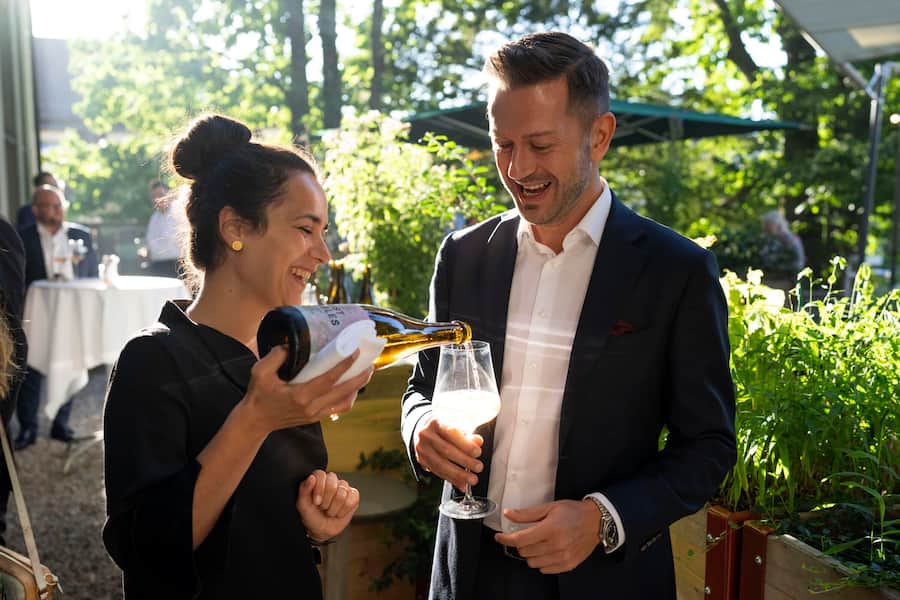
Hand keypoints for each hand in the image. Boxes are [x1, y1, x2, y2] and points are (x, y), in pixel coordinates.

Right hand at [242, 346, 372, 434]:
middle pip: (343, 392)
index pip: (328, 380)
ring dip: (357, 388)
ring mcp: (315, 415)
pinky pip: (338, 408)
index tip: (355, 352)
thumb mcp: (260, 372)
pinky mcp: (315, 418)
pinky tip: (351, 387)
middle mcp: (311, 407)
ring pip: (345, 403)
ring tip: (365, 373)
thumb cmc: (258, 395)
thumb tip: (293, 345)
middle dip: (359, 378)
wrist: (255, 421)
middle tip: (370, 363)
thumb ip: (276, 356)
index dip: (344, 366)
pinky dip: (348, 397)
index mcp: (300, 396)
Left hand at [297, 470, 359, 541]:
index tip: (316, 502)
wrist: (321, 530)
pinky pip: (351, 500)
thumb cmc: (311, 516)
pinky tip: (338, 513)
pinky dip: (343, 511)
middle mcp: (332, 480)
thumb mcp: (302, 505)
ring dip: (333, 508)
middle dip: (326, 501)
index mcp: (318, 479)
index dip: (319, 489)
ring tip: (329, 511)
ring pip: (342, 494)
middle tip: (323, 507)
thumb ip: (304, 490)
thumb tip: (312, 477)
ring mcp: (344, 487)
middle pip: (332, 484)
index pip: (320, 475)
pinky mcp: (353, 495)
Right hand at [413, 415, 482, 491]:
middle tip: (478, 467)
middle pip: (446, 450)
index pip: (451, 433)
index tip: (477, 452)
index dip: (465, 444)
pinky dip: (452, 480)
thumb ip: (468, 433)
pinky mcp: (422, 460)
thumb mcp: (455, 423)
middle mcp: (426, 435)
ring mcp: (422, 449)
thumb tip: (478, 442)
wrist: (422, 428)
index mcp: (436, 422)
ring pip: (440, 464)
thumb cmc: (444, 426)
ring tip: (472, 479)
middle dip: (464, 461)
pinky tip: (462, 484)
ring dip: (459, 475)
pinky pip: (438, 472)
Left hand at [494, 499, 600, 573]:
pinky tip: (546, 551)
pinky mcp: (568, 565)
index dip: (505, 539)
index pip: (520, 539)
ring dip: (530, 554)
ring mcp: (563, 557)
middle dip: (520, 544)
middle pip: (525, 552)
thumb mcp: (549, 507)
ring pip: (532, 563)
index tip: (499, 537)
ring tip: (537, 543)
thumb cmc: (573, 512)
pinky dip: (541, 561)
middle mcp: (556, 545)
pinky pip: (544, 569)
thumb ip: (527, 513)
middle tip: (526, 535)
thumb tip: (508, 514)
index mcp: (550, 529)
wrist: (596, 522)